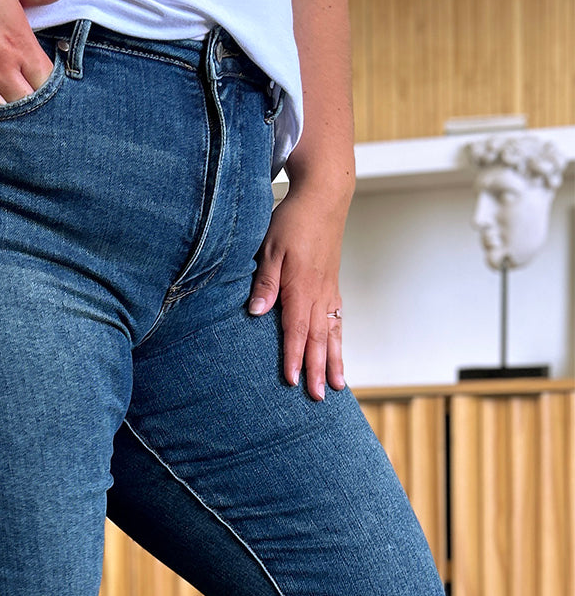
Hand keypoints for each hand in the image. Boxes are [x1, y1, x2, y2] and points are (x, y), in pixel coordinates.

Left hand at [248, 181, 349, 400]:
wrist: (323, 198)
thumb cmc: (292, 221)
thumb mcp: (269, 248)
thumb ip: (264, 282)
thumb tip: (256, 313)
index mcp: (302, 287)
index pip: (296, 330)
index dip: (293, 357)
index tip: (291, 380)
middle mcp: (320, 293)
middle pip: (319, 339)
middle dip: (318, 370)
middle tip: (320, 397)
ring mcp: (330, 290)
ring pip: (333, 332)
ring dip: (334, 360)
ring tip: (339, 385)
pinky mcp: (332, 285)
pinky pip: (338, 319)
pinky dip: (338, 340)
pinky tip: (338, 353)